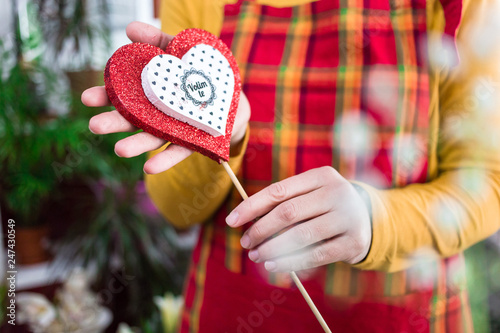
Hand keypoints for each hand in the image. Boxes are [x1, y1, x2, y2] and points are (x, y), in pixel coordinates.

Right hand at [82, 21, 249, 173]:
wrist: (233, 93)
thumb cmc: (199, 72)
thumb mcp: (180, 50)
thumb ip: (157, 41)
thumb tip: (129, 29)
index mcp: (148, 93)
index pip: (122, 95)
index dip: (105, 96)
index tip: (87, 98)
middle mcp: (157, 115)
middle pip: (132, 120)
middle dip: (114, 123)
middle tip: (95, 126)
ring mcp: (174, 130)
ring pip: (152, 139)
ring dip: (136, 145)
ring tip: (119, 150)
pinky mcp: (194, 142)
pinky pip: (179, 152)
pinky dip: (165, 160)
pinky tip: (150, 167)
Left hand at [225, 167, 371, 271]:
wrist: (370, 218)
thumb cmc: (327, 205)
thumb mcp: (312, 193)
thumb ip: (285, 201)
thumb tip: (244, 218)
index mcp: (322, 176)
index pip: (279, 190)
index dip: (252, 206)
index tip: (231, 220)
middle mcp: (337, 193)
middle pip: (288, 212)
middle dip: (260, 229)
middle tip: (245, 242)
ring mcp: (347, 218)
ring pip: (300, 235)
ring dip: (272, 248)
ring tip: (256, 255)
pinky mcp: (353, 243)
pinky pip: (316, 255)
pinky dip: (291, 262)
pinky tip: (274, 265)